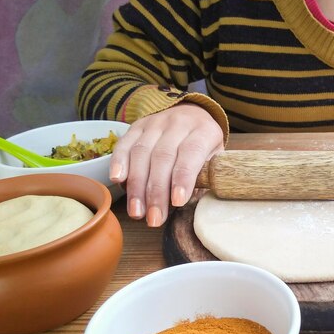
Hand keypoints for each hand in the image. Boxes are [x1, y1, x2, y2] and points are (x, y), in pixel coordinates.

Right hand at [109, 103, 223, 226]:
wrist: (191, 114)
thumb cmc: (204, 145)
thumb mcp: (215, 158)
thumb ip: (205, 177)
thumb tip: (189, 203)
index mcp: (203, 131)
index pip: (191, 153)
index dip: (183, 178)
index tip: (177, 202)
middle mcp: (178, 123)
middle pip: (163, 157)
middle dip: (156, 192)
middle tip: (154, 218)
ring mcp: (155, 123)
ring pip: (141, 153)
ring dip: (137, 186)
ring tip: (137, 212)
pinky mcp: (136, 126)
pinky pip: (124, 144)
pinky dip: (118, 163)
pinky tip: (117, 181)